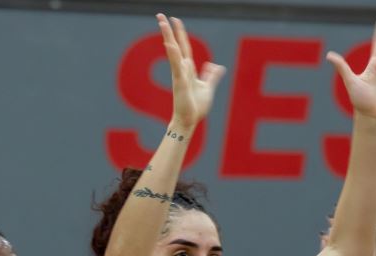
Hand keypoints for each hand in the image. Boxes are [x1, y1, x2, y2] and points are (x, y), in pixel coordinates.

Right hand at [157, 14, 225, 129]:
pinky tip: (169, 44)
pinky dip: (173, 54)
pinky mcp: (180, 82)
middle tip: (160, 15)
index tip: (174, 20)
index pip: (184, 46)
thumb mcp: (208, 88)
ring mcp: (179, 74)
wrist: (189, 121)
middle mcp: (181, 69)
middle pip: (175, 45)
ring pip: (173, 51)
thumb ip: (211, 76)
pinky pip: (176, 65)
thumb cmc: (195, 107)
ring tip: (161, 23)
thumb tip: (216, 66)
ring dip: (167, 37)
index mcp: (188, 69)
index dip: (180, 33)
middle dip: (168, 30)